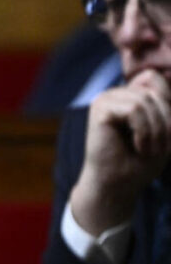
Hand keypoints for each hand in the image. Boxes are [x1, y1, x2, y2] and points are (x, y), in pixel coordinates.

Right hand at [72, 69, 170, 233]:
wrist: (118, 185)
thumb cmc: (140, 162)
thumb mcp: (165, 129)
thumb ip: (164, 104)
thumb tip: (162, 78)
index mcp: (128, 95)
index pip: (155, 78)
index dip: (167, 102)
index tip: (166, 134)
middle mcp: (114, 93)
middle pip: (154, 90)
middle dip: (165, 121)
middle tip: (158, 148)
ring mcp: (105, 99)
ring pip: (146, 100)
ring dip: (156, 130)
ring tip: (148, 149)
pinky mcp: (99, 109)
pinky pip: (134, 109)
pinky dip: (144, 131)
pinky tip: (137, 146)